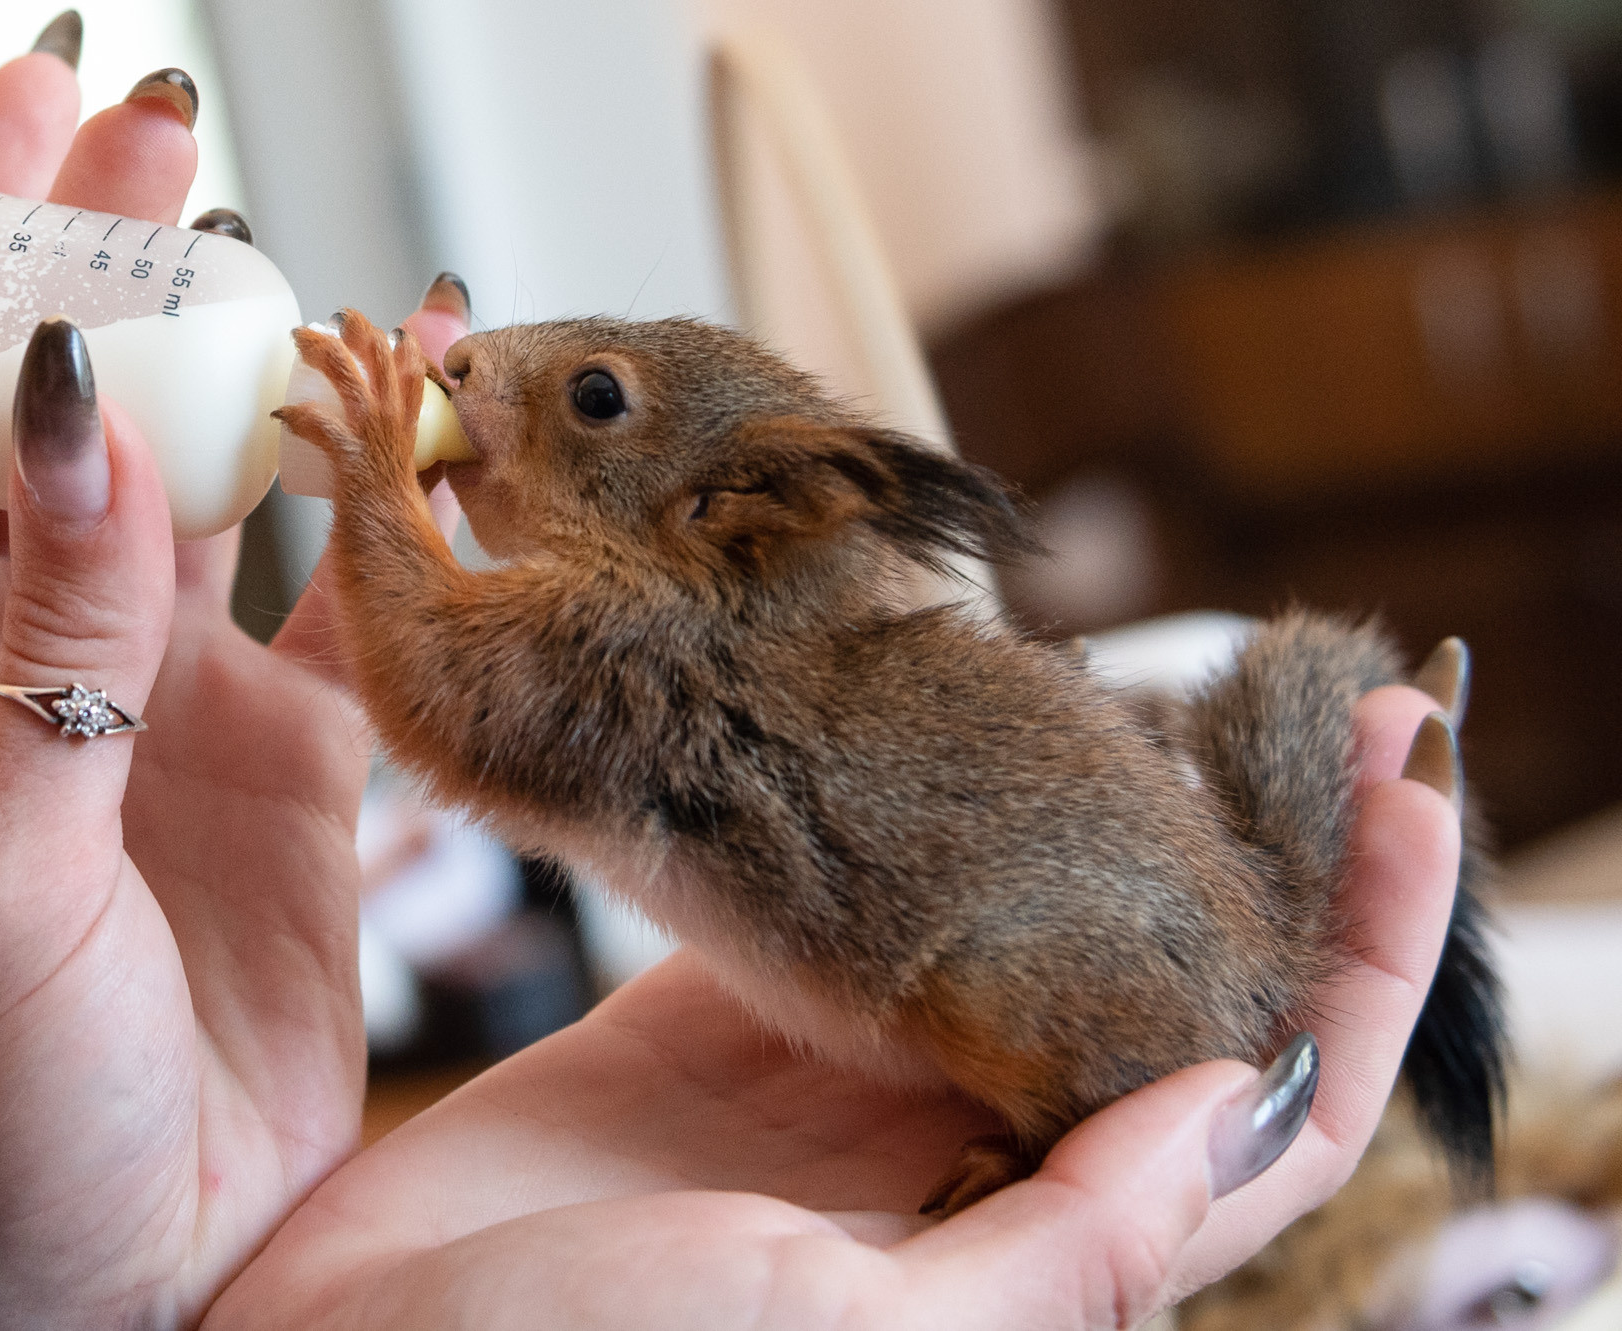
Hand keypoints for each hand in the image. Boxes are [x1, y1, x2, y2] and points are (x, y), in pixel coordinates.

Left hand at [0, 40, 466, 1327]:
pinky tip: (422, 420)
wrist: (136, 1279)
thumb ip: (49, 643)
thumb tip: (76, 401)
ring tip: (298, 256)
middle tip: (167, 129)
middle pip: (69, 419)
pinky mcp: (291, 767)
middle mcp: (27, 670)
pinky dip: (385, 508)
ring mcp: (165, 711)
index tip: (29, 116)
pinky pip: (343, 601)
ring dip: (251, 376)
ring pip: (211, 492)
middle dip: (111, 269)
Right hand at [204, 689, 1461, 1329]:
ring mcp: (827, 1086)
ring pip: (1003, 921)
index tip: (1419, 794)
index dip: (1366, 960)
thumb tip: (1241, 1104)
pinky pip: (834, 889)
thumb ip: (1064, 1257)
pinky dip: (891, 799)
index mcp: (1021, 1261)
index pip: (1262, 1111)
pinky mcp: (708, 1016)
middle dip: (1244, 853)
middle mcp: (946, 1172)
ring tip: (1139, 673)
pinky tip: (928, 711)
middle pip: (1153, 991)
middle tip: (1308, 693)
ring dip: (1081, 809)